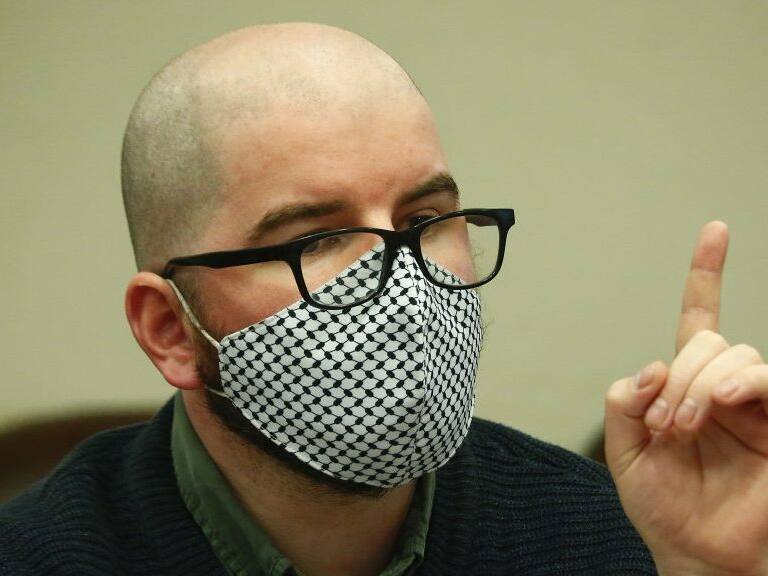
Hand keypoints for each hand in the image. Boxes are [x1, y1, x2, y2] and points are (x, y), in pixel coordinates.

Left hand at [604, 221, 767, 575]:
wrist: (696, 551)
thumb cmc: (663, 506)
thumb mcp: (624, 453)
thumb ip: (623, 403)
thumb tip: (653, 366)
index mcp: (682, 386)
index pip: (697, 319)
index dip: (706, 275)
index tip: (715, 231)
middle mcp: (720, 388)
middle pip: (711, 341)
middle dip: (682, 376)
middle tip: (666, 424)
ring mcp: (752, 405)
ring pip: (738, 355)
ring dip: (704, 384)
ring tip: (686, 426)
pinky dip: (742, 383)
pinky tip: (725, 403)